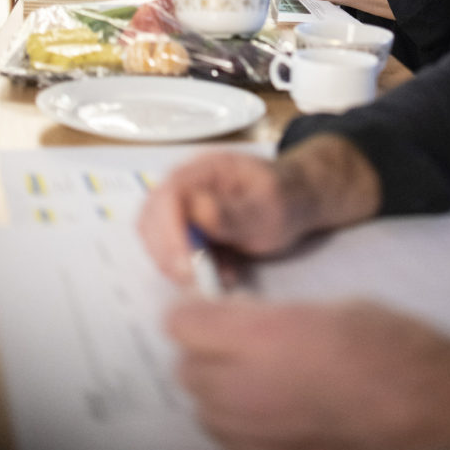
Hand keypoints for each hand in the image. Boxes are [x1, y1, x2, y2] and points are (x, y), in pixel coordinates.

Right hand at [138, 151, 306, 284]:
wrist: (297, 201)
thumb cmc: (286, 199)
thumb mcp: (268, 207)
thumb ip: (232, 212)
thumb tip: (194, 210)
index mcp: (205, 168)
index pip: (169, 196)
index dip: (169, 233)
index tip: (187, 267)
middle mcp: (186, 183)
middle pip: (151, 217)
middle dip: (167, 253)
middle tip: (194, 281)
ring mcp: (183, 205)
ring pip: (156, 237)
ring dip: (176, 264)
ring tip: (215, 277)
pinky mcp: (186, 227)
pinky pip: (171, 251)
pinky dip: (190, 269)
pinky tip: (223, 273)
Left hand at [165, 296, 449, 449]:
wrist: (432, 407)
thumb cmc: (391, 343)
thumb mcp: (332, 308)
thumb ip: (276, 317)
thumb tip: (245, 322)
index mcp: (262, 337)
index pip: (183, 323)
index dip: (194, 312)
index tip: (208, 308)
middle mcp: (245, 388)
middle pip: (185, 369)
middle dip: (201, 350)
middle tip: (231, 339)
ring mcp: (255, 435)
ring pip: (203, 410)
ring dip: (214, 390)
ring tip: (250, 378)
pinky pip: (228, 444)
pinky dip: (235, 427)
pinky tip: (265, 413)